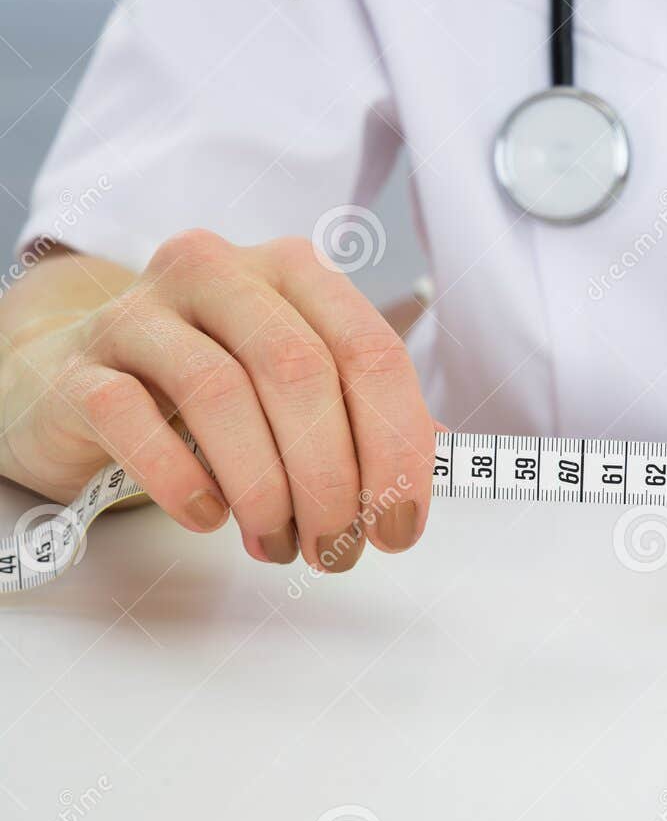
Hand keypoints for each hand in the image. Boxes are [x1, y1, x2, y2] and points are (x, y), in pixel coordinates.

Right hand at [0, 231, 434, 570]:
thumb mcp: (295, 388)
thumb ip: (363, 411)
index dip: (397, 445)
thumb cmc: (208, 392)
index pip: (372, 351)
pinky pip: (132, 417)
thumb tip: (437, 458)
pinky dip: (182, 479)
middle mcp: (220, 273)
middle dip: (331, 477)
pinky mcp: (78, 366)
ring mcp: (138, 312)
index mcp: (294, 271)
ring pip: (220, 393)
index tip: (400, 526)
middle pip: (300, 370)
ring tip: (277, 546)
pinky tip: (209, 517)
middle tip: (337, 549)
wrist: (75, 382)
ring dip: (264, 490)